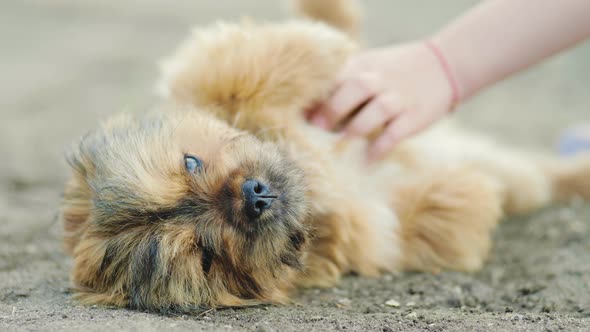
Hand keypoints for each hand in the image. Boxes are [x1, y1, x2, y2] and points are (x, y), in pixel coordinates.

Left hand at [308, 42, 455, 161]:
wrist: (443, 64)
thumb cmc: (393, 72)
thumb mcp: (369, 68)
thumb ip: (342, 85)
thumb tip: (308, 113)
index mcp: (363, 65)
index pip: (336, 76)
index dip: (316, 96)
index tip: (299, 115)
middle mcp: (380, 78)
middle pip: (355, 88)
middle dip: (332, 109)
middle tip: (316, 129)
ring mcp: (399, 97)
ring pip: (377, 110)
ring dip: (355, 129)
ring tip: (338, 147)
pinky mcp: (414, 116)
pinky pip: (395, 133)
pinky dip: (379, 149)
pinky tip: (366, 162)